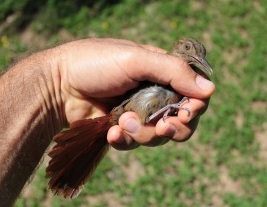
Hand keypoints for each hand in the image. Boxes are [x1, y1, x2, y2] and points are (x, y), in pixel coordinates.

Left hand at [54, 38, 214, 149]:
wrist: (57, 84)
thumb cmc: (94, 63)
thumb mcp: (135, 58)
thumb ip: (172, 71)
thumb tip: (209, 89)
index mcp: (161, 72)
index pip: (193, 92)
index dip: (195, 105)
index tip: (186, 111)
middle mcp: (155, 94)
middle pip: (182, 120)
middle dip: (174, 127)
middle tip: (163, 126)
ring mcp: (140, 113)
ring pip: (160, 136)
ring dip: (144, 133)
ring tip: (122, 122)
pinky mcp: (124, 128)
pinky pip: (136, 143)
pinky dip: (126, 140)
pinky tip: (112, 132)